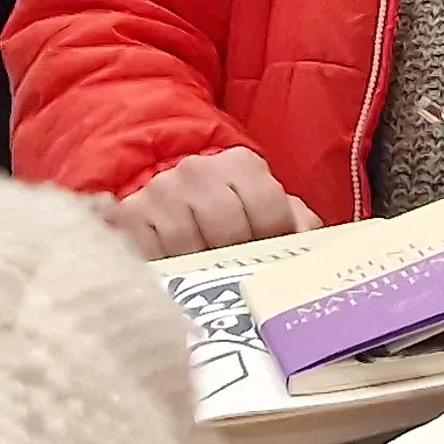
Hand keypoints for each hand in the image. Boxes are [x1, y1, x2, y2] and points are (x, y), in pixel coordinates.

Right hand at [105, 147, 317, 258]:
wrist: (166, 195)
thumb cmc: (228, 210)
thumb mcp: (266, 208)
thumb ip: (297, 222)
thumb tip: (313, 252)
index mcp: (241, 165)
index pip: (269, 207)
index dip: (273, 240)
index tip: (269, 259)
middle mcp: (198, 171)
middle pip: (228, 229)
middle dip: (235, 259)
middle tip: (236, 277)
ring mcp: (161, 192)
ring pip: (188, 246)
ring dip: (198, 270)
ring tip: (205, 278)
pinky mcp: (130, 216)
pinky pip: (149, 255)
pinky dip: (163, 271)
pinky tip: (173, 277)